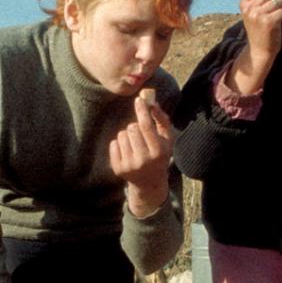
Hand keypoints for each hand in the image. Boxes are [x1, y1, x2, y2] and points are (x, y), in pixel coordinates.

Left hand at [109, 89, 173, 215]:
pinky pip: (113, 144)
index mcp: (158, 152)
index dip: (142, 111)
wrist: (150, 182)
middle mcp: (143, 160)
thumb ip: (162, 119)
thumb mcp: (167, 139)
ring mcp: (129, 165)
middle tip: (141, 135)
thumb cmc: (160, 154)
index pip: (146, 126)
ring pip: (121, 135)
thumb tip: (151, 102)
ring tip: (135, 144)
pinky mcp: (118, 169)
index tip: (138, 100)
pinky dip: (119, 144)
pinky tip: (128, 151)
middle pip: (132, 128)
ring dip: (127, 135)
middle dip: (135, 126)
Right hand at [229, 0, 281, 94]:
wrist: (260, 51)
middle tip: (276, 10)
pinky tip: (280, 25)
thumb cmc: (260, 29)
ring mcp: (258, 15)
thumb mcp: (254, 10)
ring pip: (280, 1)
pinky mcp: (268, 22)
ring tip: (277, 19)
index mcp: (244, 3)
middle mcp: (249, 8)